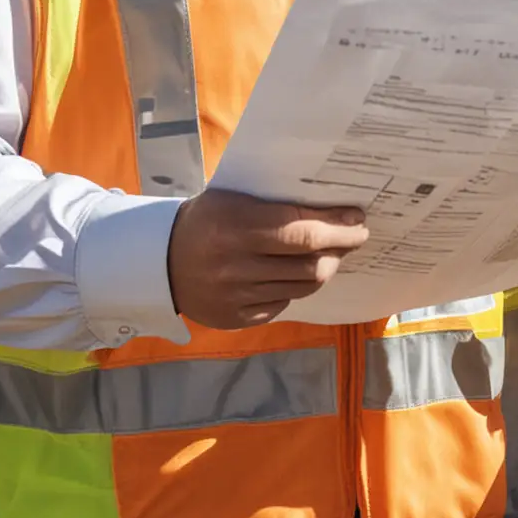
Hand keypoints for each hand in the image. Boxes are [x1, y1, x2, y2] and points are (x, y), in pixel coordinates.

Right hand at [166, 190, 367, 329]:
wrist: (160, 260)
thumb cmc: (207, 219)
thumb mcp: (234, 199)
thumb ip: (277, 204)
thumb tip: (332, 208)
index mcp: (236, 227)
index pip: (302, 231)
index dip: (337, 226)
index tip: (358, 218)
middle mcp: (236, 265)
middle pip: (309, 263)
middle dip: (340, 248)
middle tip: (355, 236)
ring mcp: (236, 296)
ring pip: (302, 286)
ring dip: (324, 268)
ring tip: (331, 253)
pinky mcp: (236, 319)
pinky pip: (284, 304)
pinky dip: (297, 287)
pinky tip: (297, 273)